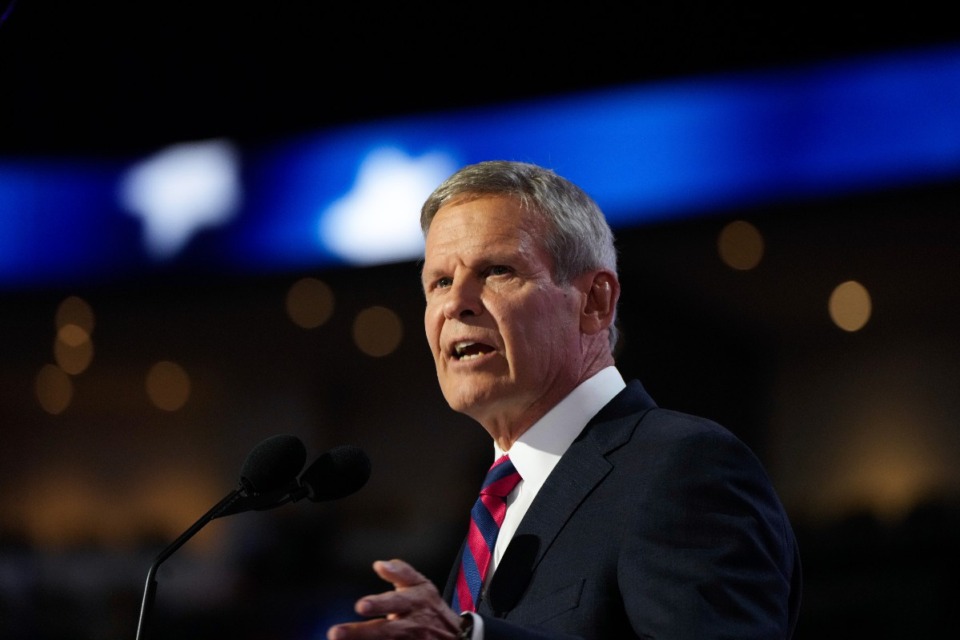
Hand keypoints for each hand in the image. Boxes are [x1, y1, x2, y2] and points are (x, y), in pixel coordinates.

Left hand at [327, 558, 463, 639]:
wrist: (454, 638)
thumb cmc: (429, 607)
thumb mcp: (422, 585)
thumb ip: (401, 572)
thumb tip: (378, 564)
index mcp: (415, 602)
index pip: (396, 602)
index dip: (379, 604)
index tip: (360, 606)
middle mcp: (411, 626)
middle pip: (384, 631)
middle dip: (359, 633)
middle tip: (335, 633)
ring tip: (338, 639)